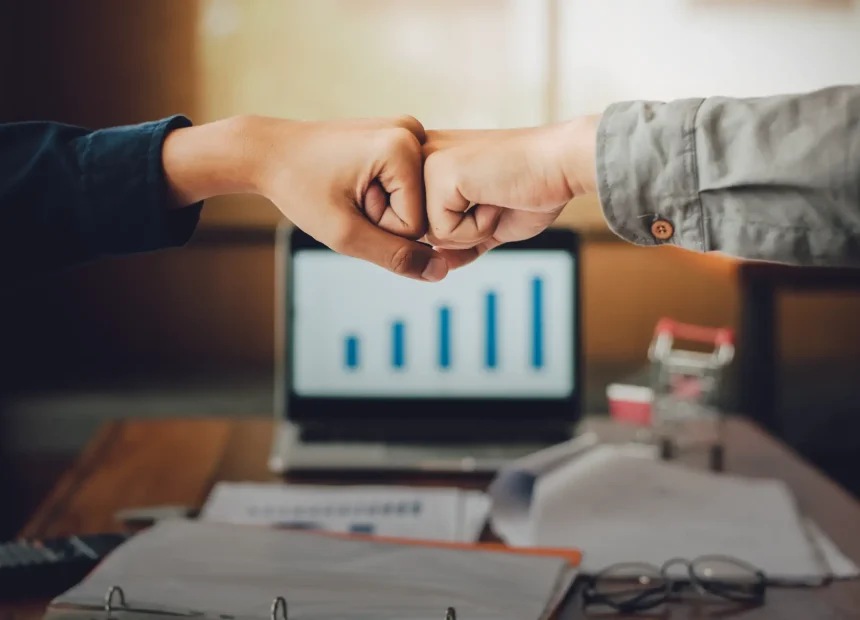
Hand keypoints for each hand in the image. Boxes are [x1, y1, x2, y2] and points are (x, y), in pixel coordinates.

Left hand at [163, 114, 448, 281]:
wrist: (269, 151)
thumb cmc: (299, 188)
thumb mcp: (344, 233)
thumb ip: (395, 256)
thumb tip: (441, 272)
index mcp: (403, 147)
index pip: (417, 224)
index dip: (380, 229)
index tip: (348, 205)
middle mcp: (413, 131)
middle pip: (421, 210)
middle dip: (383, 217)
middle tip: (346, 197)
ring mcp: (409, 131)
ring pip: (416, 200)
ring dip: (381, 207)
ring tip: (348, 188)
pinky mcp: (400, 137)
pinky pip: (408, 186)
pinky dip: (382, 193)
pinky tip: (355, 181)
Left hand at [422, 117, 599, 267]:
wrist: (563, 164)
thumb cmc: (533, 187)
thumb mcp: (490, 221)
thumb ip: (461, 241)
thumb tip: (438, 264)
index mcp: (428, 159)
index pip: (420, 220)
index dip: (460, 227)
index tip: (492, 197)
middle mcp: (420, 154)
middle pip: (420, 232)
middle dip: (464, 231)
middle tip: (495, 198)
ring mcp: (425, 161)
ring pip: (430, 235)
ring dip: (472, 230)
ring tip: (495, 196)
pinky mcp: (437, 173)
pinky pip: (443, 233)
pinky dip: (477, 228)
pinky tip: (495, 197)